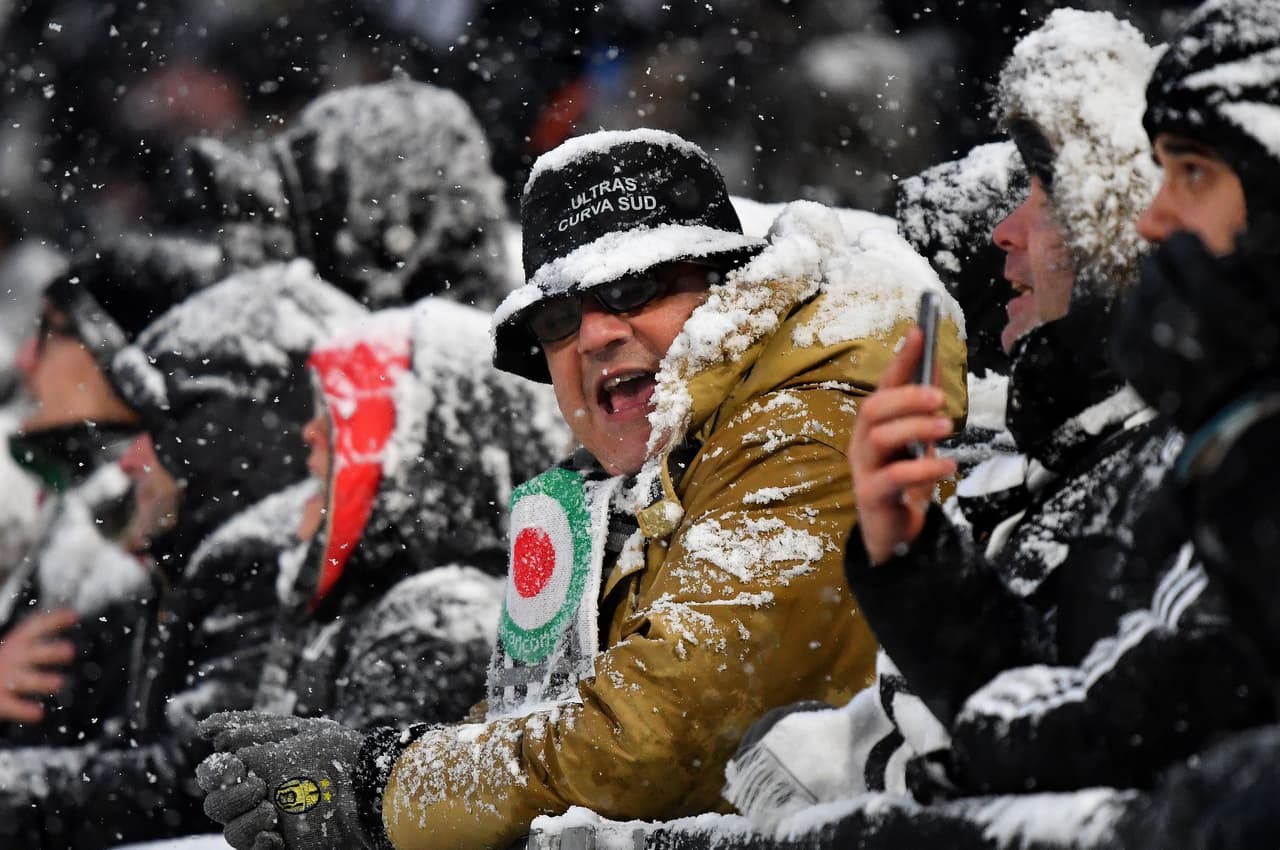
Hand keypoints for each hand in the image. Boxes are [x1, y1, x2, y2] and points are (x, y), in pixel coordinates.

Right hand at [0, 608, 76, 722]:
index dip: (53, 620)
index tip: (72, 615)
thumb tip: (71, 615)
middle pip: (32, 653)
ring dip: (41, 681)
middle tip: (69, 651)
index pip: (34, 627)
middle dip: (50, 652)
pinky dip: (23, 710)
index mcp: (15, 643)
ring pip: (24, 680)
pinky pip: (11, 706)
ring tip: (57, 683)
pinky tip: (37, 714)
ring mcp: (3, 678)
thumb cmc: (3, 665)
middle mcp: (11, 658)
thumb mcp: (15, 647)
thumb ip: (35, 640)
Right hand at [199, 712, 370, 849]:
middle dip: (231, 797)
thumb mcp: (289, 734)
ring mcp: (270, 823)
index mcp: (256, 766)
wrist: (364, 790)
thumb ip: (246, 729)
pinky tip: (275, 836)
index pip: (213, 773)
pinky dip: (259, 844)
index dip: (215, 772)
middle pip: (215, 805)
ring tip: (273, 812)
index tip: (235, 766)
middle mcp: (259, 795)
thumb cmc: (329, 756)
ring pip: (231, 832)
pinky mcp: (284, 845)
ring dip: (247, 821)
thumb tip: (205, 730)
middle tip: (260, 787)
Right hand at [848, 328, 955, 563]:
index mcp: (873, 426)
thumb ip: (923, 410)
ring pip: (879, 437)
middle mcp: (862, 443)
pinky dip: (924, 469)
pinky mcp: (872, 495)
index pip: (883, 385)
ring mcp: (864, 469)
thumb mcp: (917, 443)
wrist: (894, 535)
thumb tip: (936, 368)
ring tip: (946, 429)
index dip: (900, 360)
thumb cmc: (905, 483)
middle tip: (940, 399)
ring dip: (915, 428)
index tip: (919, 332)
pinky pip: (894, 476)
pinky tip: (947, 466)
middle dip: (907, 397)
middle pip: (873, 408)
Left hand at [1112, 226, 1279, 433]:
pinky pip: (1123, 331)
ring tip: (1172, 308)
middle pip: (1151, 270)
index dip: (1188, 246)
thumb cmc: (1267, 360)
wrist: (1244, 422)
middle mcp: (1167, 317)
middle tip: (1182, 279)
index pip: (1179, 247)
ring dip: (1152, 296)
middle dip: (1168, 269)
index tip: (1196, 251)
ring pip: (1134, 298)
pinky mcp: (1129, 367)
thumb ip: (1264, 264)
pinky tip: (1157, 333)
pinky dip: (1137, 326)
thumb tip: (1241, 232)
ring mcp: (1142, 344)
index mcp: (1207, 297)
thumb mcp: (1275, 304)